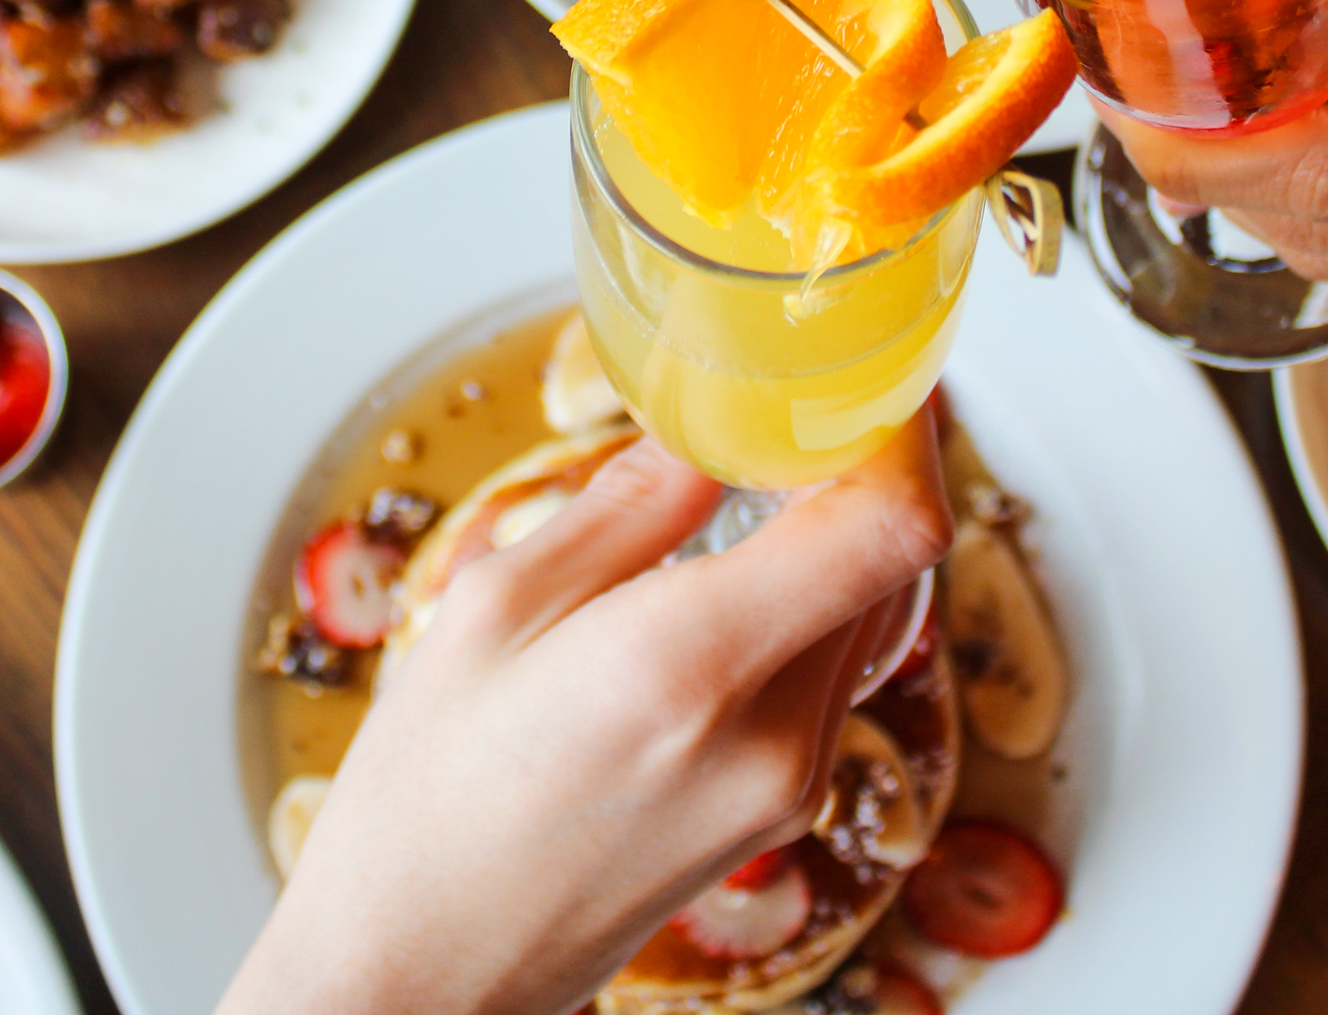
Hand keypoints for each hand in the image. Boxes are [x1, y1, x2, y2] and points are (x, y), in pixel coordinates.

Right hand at [217, 419, 951, 1014]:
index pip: (890, 526)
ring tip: (770, 477)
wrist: (418, 982)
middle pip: (897, 555)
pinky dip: (821, 597)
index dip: (906, 432)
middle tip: (808, 403)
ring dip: (845, 530)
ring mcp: (793, 779)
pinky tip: (749, 570)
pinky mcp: (790, 804)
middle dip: (864, 465)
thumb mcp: (498, 609)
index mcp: (690, 664)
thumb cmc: (425, 806)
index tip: (874, 376)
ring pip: (877, 606)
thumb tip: (719, 420)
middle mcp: (772, 732)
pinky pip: (842, 664)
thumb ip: (633, 502)